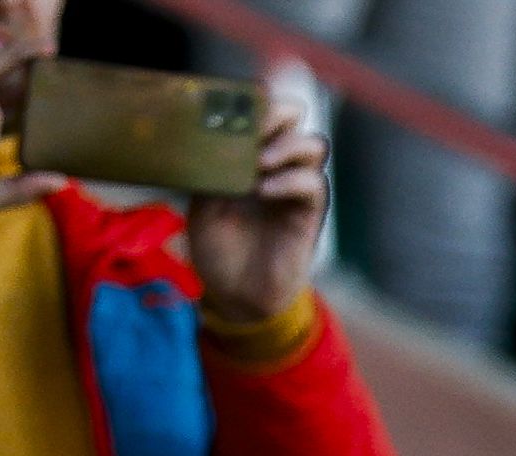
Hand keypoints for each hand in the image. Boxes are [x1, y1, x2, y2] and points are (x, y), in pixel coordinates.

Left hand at [186, 82, 329, 326]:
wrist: (234, 295)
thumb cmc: (217, 249)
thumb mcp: (202, 203)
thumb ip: (212, 170)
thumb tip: (213, 140)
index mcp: (250, 155)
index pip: (263, 110)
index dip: (255, 100)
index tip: (232, 105)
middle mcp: (278, 164)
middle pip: (295, 116)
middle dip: (276, 113)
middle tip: (254, 125)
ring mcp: (295, 187)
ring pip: (313, 144)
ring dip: (286, 146)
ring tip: (258, 162)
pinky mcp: (307, 213)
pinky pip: (312, 183)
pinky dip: (289, 180)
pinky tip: (263, 190)